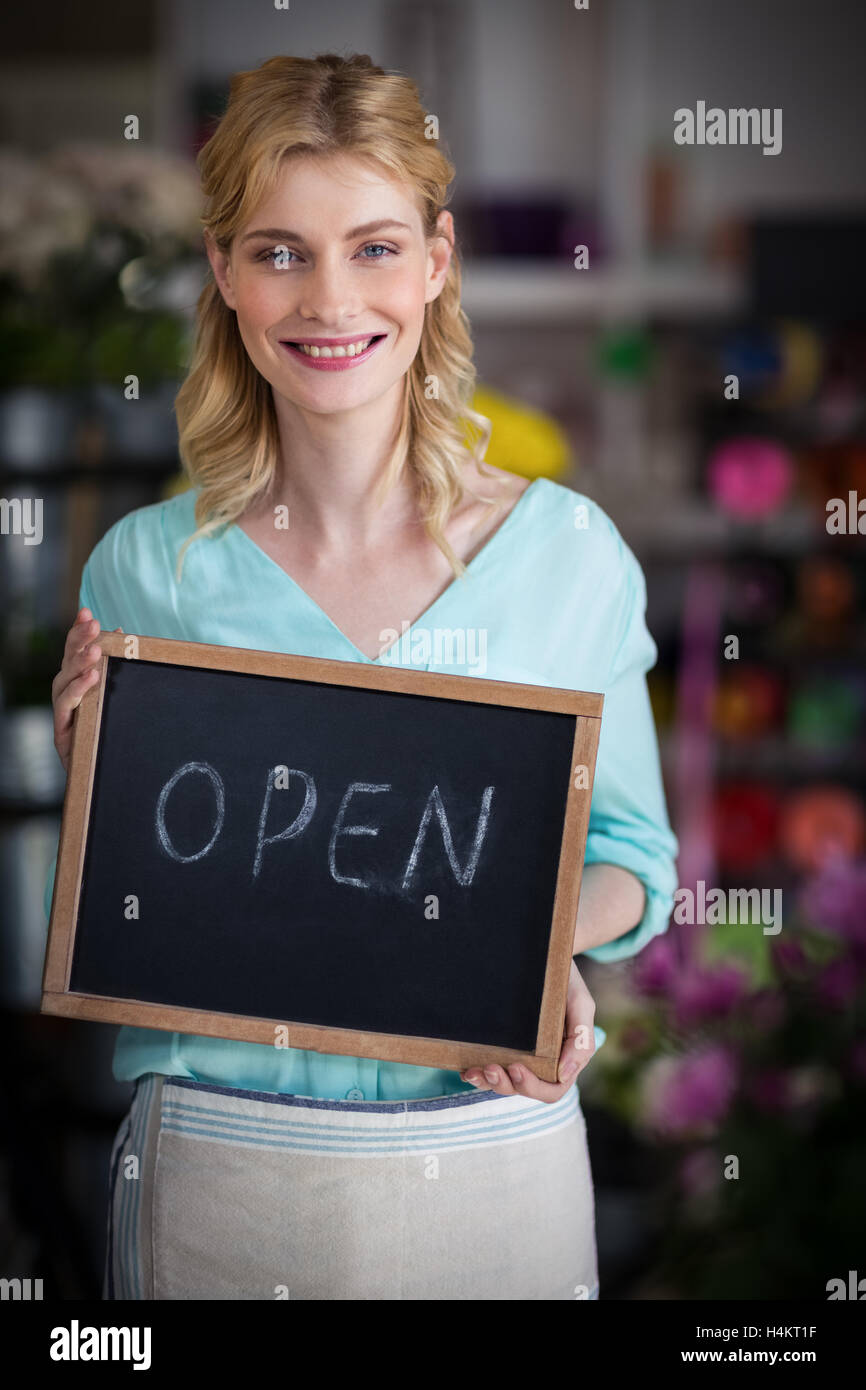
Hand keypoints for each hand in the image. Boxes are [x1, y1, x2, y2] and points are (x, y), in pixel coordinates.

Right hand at [52, 609, 121, 773]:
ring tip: (95, 649)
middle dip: (78, 639)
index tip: (86, 611)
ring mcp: (62, 712)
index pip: (75, 651)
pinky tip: (92, 677)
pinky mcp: (62, 732)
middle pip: (67, 660)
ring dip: (79, 663)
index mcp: (78, 682)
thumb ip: (118, 667)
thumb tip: (123, 633)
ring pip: (63, 681)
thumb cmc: (110, 734)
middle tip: (92, 622)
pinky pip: (67, 706)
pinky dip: (79, 689)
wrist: (102, 778)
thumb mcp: (117, 697)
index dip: (78, 631)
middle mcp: (66, 694)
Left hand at [460, 958, 596, 1102]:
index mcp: (564, 1058)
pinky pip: (490, 1068)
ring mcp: (522, 1055)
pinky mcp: (504, 1045)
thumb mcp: (581, 1004)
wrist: (545, 954)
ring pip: (505, 1084)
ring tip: (474, 1071)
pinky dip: (478, 1074)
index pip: (552, 1089)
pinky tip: (466, 1068)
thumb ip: (581, 1039)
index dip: (533, 1086)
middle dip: (506, 1085)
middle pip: (524, 1089)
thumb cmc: (566, 980)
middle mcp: (543, 1062)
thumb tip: (564, 1073)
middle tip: (490, 1068)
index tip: (516, 1066)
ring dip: (488, 1083)